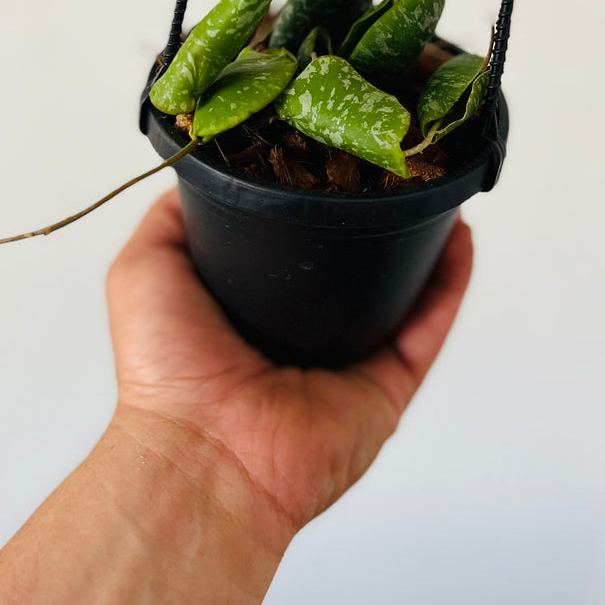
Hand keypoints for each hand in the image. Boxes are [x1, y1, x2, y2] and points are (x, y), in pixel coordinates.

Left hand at [106, 186, 472, 538]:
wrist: (204, 452)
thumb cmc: (165, 371)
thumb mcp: (146, 270)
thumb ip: (170, 220)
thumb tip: (201, 176)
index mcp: (252, 309)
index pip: (297, 246)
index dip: (319, 202)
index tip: (337, 153)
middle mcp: (305, 334)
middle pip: (357, 265)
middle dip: (379, 216)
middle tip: (396, 167)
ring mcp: (350, 361)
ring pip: (404, 292)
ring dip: (426, 243)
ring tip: (438, 189)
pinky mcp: (387, 387)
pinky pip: (428, 327)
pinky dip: (450, 282)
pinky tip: (458, 237)